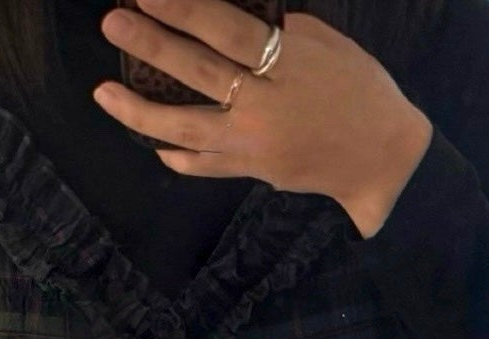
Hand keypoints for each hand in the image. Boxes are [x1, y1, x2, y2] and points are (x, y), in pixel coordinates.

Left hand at [94, 0, 432, 236]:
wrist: (385, 160)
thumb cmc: (361, 91)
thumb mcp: (329, 47)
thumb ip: (281, 35)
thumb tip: (228, 25)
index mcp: (288, 64)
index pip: (224, 30)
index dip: (183, 8)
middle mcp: (264, 106)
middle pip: (196, 72)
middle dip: (150, 45)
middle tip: (112, 23)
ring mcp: (254, 145)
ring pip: (185, 129)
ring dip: (139, 112)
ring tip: (103, 93)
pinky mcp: (252, 172)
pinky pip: (204, 165)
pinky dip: (176, 155)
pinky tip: (152, 144)